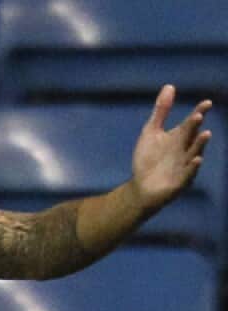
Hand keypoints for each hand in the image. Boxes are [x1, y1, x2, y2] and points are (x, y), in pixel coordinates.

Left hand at [130, 85, 212, 213]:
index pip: (190, 123)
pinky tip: (196, 159)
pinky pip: (188, 173)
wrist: (141, 186)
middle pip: (191, 136)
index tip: (206, 103)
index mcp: (179, 137)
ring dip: (199, 144)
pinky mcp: (180, 181)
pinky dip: (193, 167)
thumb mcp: (151, 132)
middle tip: (198, 115)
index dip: (198, 112)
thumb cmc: (148, 158)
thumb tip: (169, 86)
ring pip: (194, 153)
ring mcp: (184, 165)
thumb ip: (161, 111)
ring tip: (205, 133)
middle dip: (195, 126)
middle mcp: (185, 149)